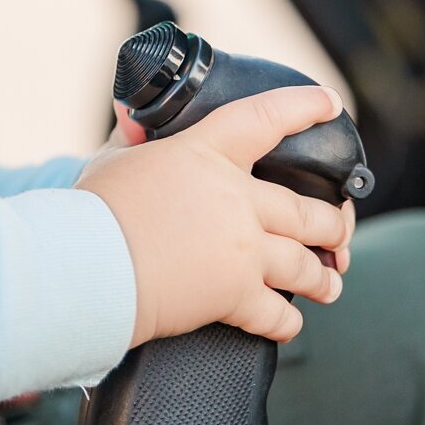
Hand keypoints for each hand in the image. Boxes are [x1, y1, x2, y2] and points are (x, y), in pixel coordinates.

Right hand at [76, 85, 353, 347]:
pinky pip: (280, 314)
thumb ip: (132, 136)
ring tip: (329, 283)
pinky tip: (288, 321)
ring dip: (323, 277)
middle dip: (331, 225)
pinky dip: (287, 321)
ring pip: (306, 265)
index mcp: (206, 155)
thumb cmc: (93, 211)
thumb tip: (131, 110)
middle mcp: (237, 201)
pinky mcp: (237, 295)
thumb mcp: (112, 161)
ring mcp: (243, 250)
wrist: (88, 265)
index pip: (264, 119)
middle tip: (336, 232)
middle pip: (308, 211)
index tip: (329, 103)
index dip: (303, 107)